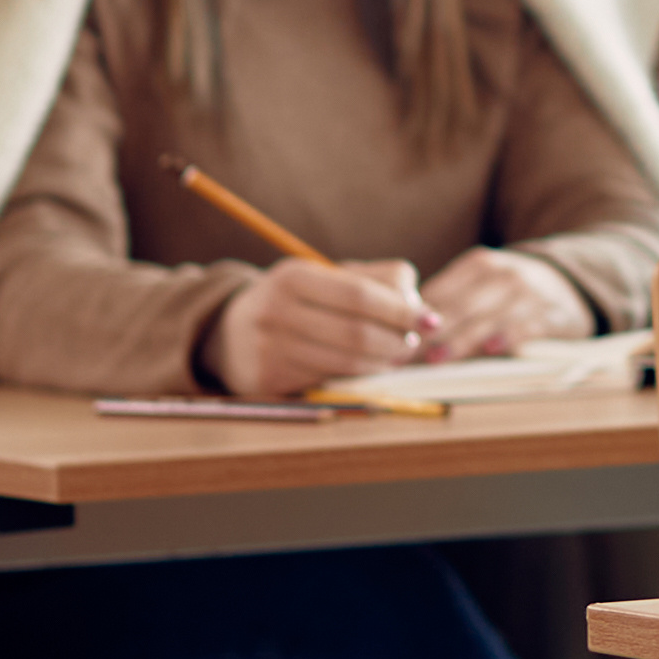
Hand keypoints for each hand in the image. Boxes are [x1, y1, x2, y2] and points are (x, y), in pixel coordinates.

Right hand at [206, 257, 430, 395]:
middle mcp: (276, 312)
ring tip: (395, 355)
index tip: (429, 319)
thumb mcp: (327, 277)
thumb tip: (422, 307)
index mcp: (293, 277)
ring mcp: (269, 349)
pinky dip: (358, 376)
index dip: (402, 311)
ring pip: (347, 363)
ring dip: (383, 362)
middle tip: (413, 343)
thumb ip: (379, 281)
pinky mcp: (268, 382)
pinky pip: (329, 380)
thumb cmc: (296, 301)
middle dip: (397, 341)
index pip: (362, 296)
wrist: (229, 332)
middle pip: (358, 334)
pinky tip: (366, 367)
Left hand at [412, 245, 584, 359]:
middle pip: (460, 307)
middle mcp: (503, 274)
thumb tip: (401, 333)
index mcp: (479, 264)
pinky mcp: (550, 313)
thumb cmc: (511, 293)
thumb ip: (448, 303)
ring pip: (487, 319)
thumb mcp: (482, 285)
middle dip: (431, 333)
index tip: (392, 340)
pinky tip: (490, 349)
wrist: (570, 286)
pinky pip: (525, 326)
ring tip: (436, 358)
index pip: (440, 293)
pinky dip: (507, 337)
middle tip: (404, 355)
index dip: (414, 319)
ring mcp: (528, 293)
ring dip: (460, 340)